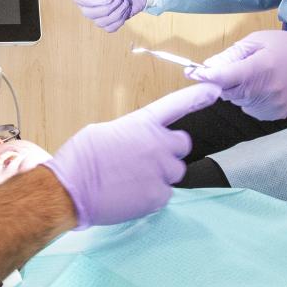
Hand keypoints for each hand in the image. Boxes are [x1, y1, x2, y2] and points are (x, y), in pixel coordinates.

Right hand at [44, 83, 220, 228]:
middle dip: (169, 151)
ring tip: (134, 180)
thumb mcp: (105, 132)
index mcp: (142, 124)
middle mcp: (157, 144)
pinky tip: (131, 194)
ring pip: (175, 173)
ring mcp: (160, 171)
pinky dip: (152, 196)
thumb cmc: (81, 159)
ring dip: (161, 175)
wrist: (70, 189)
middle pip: (182, 146)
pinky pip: (165, 195)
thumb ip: (131, 133)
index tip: (215, 89)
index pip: (176, 105)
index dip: (197, 96)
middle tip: (147, 160)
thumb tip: (138, 142)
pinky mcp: (157, 196)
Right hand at [73, 0, 148, 32]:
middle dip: (108, 8)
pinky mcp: (110, 19)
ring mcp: (99, 11)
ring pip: (99, 22)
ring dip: (117, 13)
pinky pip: (109, 28)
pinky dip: (120, 20)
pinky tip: (125, 9)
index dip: (92, 1)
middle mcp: (90, 0)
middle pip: (88, 13)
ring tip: (124, 1)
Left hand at [188, 30, 286, 120]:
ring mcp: (270, 105)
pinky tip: (264, 88)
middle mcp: (265, 90)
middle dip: (224, 81)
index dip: (207, 76)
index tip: (193, 73)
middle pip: (228, 91)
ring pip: (238, 102)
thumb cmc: (283, 48)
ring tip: (257, 77)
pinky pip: (250, 109)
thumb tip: (207, 67)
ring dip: (239, 91)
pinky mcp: (274, 114)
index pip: (226, 76)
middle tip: (234, 69)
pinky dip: (250, 100)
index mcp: (261, 67)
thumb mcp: (256, 41)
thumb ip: (230, 55)